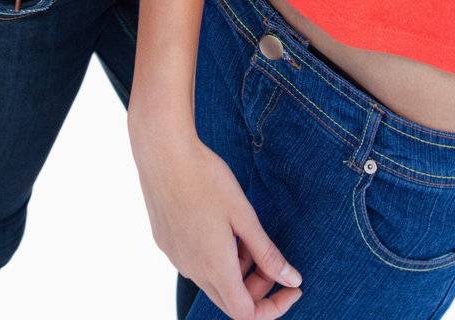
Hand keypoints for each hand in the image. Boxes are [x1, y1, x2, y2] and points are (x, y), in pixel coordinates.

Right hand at [130, 120, 300, 319]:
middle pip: (231, 300)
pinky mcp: (165, 242)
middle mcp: (192, 269)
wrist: (162, 151)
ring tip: (243, 234)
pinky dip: (215, 257)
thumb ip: (267, 253)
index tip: (291, 287)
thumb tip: (291, 279)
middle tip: (271, 258)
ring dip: (236, 270)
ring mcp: (175, 257)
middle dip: (257, 287)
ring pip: (212, 281)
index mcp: (215, 267)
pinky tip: (219, 225)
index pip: (247, 314)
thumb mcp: (244, 215)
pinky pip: (195, 263)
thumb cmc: (205, 177)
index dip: (274, 307)